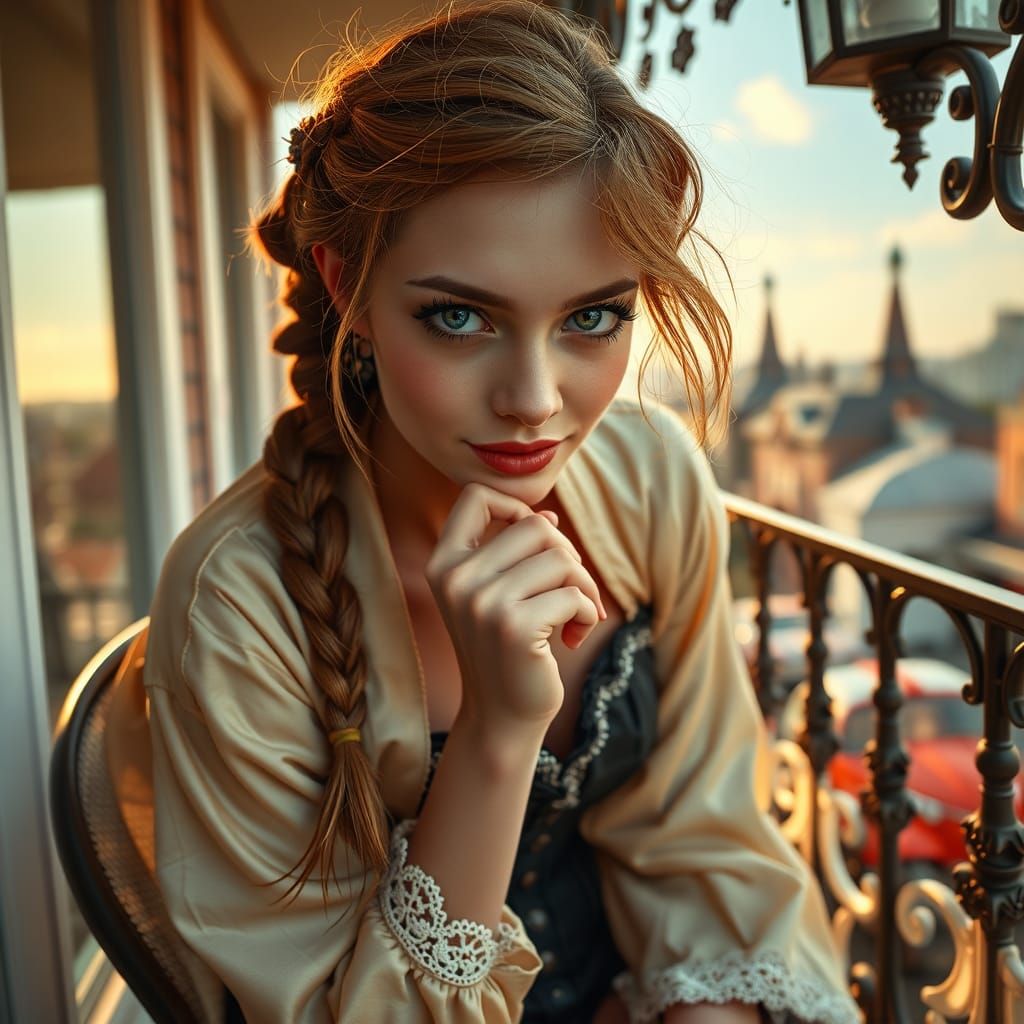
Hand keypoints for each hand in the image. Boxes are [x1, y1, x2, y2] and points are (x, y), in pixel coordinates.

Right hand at [425, 483, 606, 734]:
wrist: (502, 717)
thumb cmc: (507, 650)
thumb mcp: (498, 595)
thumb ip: (514, 554)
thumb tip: (548, 517)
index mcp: (443, 563)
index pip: (476, 496)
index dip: (516, 509)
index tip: (535, 546)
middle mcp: (456, 578)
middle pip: (535, 526)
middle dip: (566, 556)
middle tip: (568, 591)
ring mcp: (481, 602)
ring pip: (562, 559)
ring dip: (584, 588)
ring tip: (576, 616)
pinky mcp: (513, 627)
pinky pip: (575, 595)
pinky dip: (588, 614)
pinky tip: (575, 638)